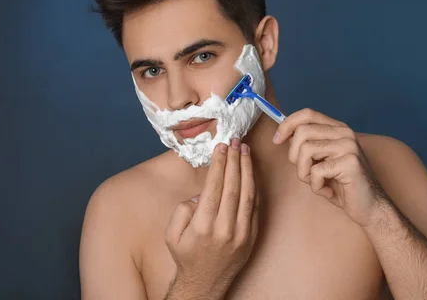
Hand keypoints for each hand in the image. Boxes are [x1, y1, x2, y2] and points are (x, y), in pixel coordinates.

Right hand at [164, 138, 259, 293]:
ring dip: (247, 169)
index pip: (214, 187)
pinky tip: (251, 171)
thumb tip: (201, 193)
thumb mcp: (172, 234)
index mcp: (202, 226)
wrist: (204, 284)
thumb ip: (183, 210)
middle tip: (235, 141)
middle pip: (233, 186)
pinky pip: (255, 206)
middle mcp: (224, 229)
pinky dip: (254, 186)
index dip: (219, 164)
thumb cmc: (186, 256)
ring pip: (248, 194)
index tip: (220, 147)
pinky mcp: (252, 236)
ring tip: (245, 150)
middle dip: (234, 160)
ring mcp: (241, 233)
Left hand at [273, 108, 387, 226]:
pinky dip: (316, 186)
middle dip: (294, 156)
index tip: (276, 140)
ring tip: (317, 183)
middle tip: (305, 173)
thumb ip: (307, 145)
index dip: (287, 124)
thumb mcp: (321, 161)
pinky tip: (328, 191)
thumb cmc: (341, 185)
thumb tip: (285, 134)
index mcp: (337, 128)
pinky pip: (316, 171)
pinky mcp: (350, 162)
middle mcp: (344, 133)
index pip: (307, 114)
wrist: (369, 206)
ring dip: (304, 174)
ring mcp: (349, 146)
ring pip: (305, 150)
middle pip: (302, 132)